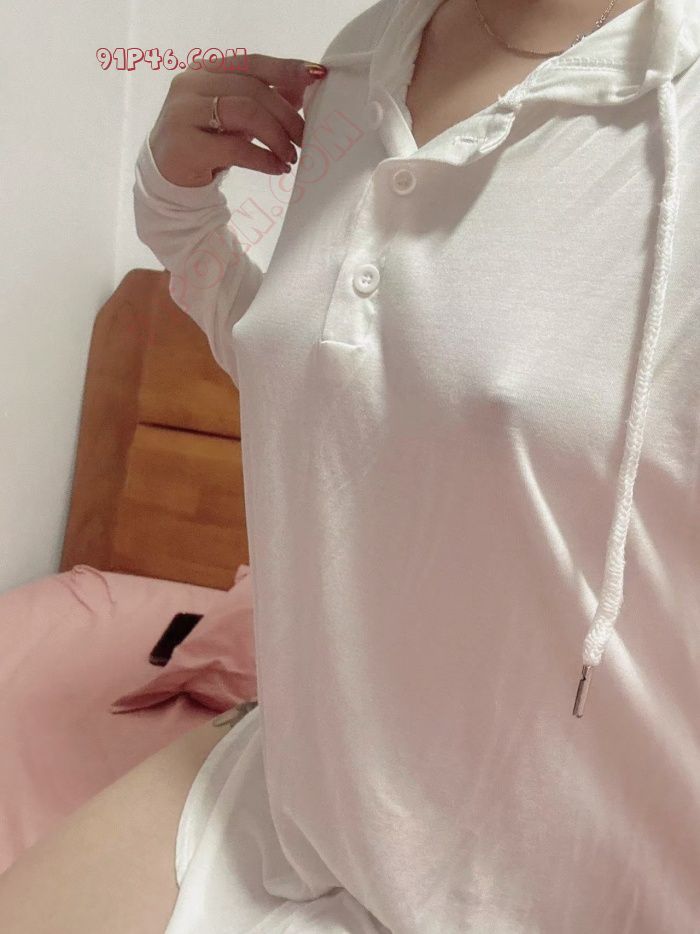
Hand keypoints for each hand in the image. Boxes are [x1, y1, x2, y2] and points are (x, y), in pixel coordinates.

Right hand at [148, 52, 326, 186]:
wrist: (166, 181)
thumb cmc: (204, 145)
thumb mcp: (233, 119)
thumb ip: (260, 101)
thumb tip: (301, 90)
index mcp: (203, 71)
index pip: (251, 63)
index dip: (286, 69)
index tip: (316, 77)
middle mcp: (190, 85)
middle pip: (253, 89)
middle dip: (286, 115)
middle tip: (304, 138)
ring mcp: (183, 113)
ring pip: (246, 112)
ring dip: (277, 136)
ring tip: (291, 156)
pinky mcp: (185, 146)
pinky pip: (236, 148)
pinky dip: (264, 159)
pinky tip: (278, 169)